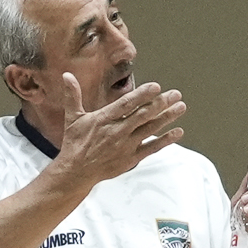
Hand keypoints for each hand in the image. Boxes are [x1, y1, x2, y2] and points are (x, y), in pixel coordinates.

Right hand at [51, 71, 186, 186]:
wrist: (76, 172)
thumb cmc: (75, 143)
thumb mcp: (72, 118)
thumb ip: (72, 95)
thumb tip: (66, 75)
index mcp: (104, 119)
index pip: (126, 104)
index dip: (142, 95)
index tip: (156, 87)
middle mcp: (117, 132)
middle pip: (143, 115)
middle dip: (161, 104)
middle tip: (176, 94)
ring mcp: (126, 146)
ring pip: (150, 129)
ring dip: (167, 118)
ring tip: (181, 107)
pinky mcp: (131, 158)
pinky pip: (151, 148)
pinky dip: (165, 140)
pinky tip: (178, 132)